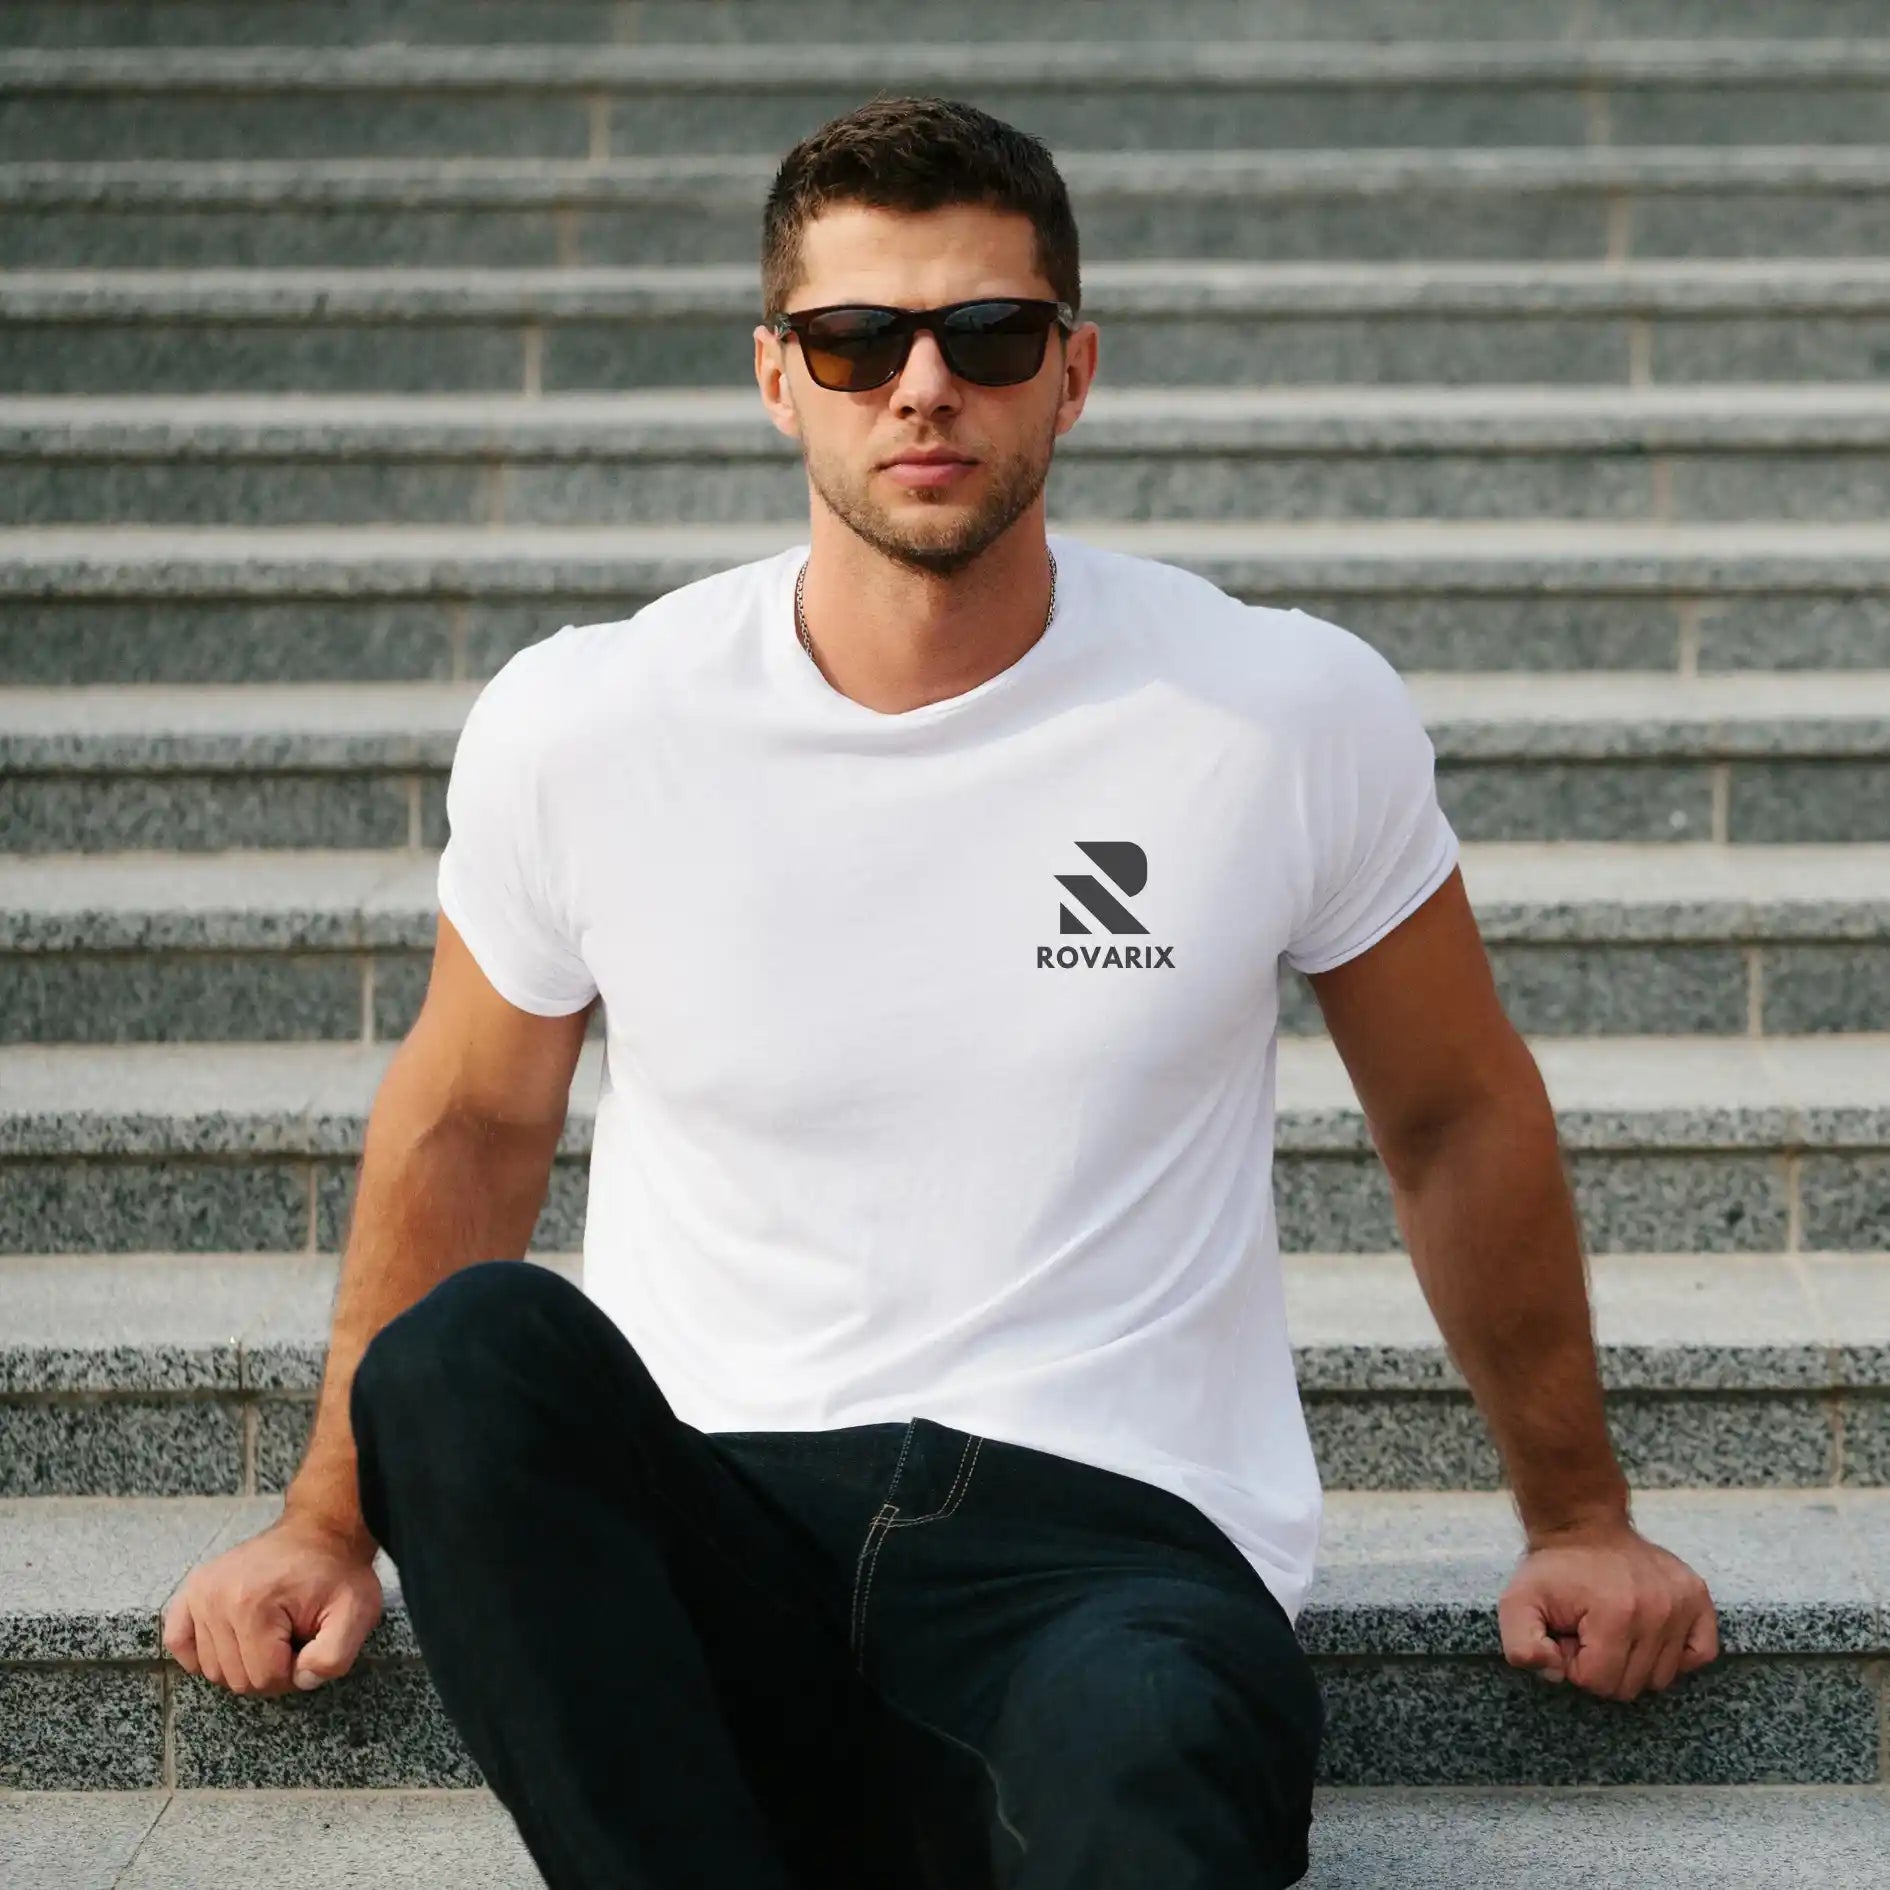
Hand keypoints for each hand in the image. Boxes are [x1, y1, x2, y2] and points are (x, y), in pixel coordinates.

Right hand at [162, 1507, 383, 1696]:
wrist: (321, 1532)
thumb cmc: (337, 1573)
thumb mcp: (357, 1612)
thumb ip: (334, 1657)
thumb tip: (300, 1679)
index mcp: (254, 1605)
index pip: (266, 1678)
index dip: (295, 1671)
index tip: (310, 1643)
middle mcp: (217, 1598)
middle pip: (237, 1679)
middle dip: (270, 1669)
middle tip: (293, 1637)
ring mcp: (200, 1592)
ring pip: (212, 1670)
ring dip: (244, 1661)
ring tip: (272, 1630)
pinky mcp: (192, 1590)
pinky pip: (178, 1642)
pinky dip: (200, 1653)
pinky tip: (232, 1640)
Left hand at [1497, 1516, 1718, 1700]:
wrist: (1581, 1524)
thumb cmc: (1552, 1570)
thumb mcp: (1517, 1602)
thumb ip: (1521, 1646)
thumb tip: (1556, 1673)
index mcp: (1615, 1614)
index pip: (1598, 1682)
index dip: (1574, 1663)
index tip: (1568, 1634)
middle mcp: (1658, 1610)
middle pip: (1631, 1685)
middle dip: (1602, 1664)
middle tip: (1588, 1629)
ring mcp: (1682, 1603)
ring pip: (1661, 1677)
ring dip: (1633, 1660)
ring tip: (1612, 1626)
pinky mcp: (1698, 1597)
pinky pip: (1700, 1654)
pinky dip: (1674, 1655)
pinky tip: (1647, 1634)